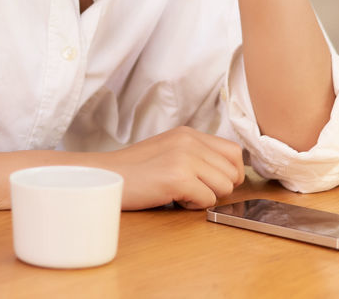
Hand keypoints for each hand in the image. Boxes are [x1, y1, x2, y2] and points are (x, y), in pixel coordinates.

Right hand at [107, 126, 245, 209]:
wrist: (104, 176)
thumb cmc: (134, 170)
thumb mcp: (168, 150)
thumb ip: (196, 155)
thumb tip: (229, 174)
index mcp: (188, 133)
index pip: (234, 152)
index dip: (231, 173)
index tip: (213, 183)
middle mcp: (189, 141)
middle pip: (233, 172)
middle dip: (218, 188)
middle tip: (192, 189)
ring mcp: (185, 157)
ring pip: (224, 187)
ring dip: (205, 196)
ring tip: (180, 192)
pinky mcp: (178, 177)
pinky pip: (207, 200)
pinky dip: (193, 205)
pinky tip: (172, 197)